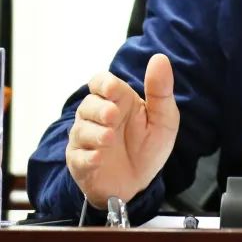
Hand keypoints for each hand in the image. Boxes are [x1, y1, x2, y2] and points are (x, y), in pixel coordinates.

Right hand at [66, 53, 180, 208]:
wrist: (139, 184)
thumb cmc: (149, 147)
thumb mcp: (164, 119)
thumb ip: (160, 90)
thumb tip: (159, 58)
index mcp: (118, 101)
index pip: (100, 82)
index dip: (103, 83)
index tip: (113, 89)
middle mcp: (97, 117)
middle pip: (88, 104)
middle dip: (99, 109)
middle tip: (113, 116)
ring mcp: (86, 139)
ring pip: (80, 129)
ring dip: (94, 133)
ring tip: (109, 138)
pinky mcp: (80, 161)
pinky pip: (77, 156)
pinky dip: (88, 156)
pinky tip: (99, 158)